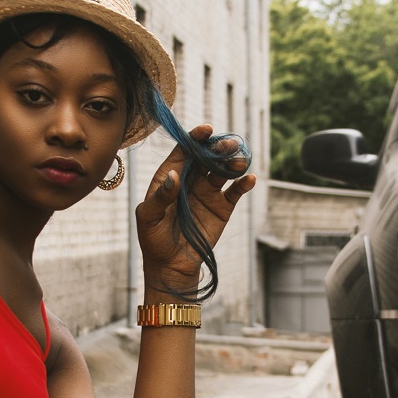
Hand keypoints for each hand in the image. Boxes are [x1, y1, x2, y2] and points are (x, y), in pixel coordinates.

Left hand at [135, 124, 256, 291]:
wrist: (171, 266)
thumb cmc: (154, 240)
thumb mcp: (148, 217)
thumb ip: (160, 196)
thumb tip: (174, 176)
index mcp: (170, 177)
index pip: (184, 151)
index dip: (195, 139)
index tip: (206, 130)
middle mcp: (190, 180)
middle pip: (206, 157)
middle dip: (218, 148)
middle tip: (228, 145)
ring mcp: (208, 193)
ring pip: (223, 171)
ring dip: (232, 163)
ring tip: (240, 162)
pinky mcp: (222, 208)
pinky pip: (235, 191)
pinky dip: (243, 184)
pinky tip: (249, 179)